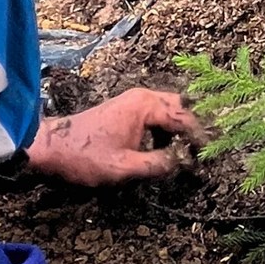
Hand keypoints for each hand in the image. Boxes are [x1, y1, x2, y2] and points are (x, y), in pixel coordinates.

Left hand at [25, 88, 208, 186]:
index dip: (201, 137)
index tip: (213, 154)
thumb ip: (158, 164)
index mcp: (145, 105)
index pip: (185, 118)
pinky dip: (169, 128)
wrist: (51, 148)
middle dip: (197, 126)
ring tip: (194, 149)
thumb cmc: (85, 156)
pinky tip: (172, 146)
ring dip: (183, 127)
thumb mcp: (124, 167)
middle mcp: (143, 97)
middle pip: (182, 106)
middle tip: (209, 148)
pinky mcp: (129, 109)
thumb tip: (185, 163)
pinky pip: (158, 114)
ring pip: (171, 109)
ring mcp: (135, 101)